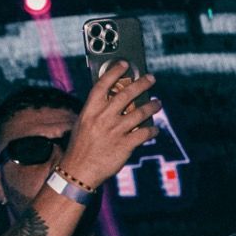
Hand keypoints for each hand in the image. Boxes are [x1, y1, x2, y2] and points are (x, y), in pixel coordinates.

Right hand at [60, 62, 159, 189]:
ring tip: (157, 103)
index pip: (103, 84)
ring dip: (152, 106)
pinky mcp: (125, 145)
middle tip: (151, 78)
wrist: (78, 171)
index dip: (114, 72)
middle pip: (126, 94)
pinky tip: (155, 129)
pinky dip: (152, 130)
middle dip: (141, 84)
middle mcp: (103, 117)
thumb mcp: (83, 124)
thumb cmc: (81, 147)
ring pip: (140, 113)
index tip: (124, 64)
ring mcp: (115, 131)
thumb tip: (114, 101)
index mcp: (90, 110)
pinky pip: (144, 133)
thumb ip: (97, 112)